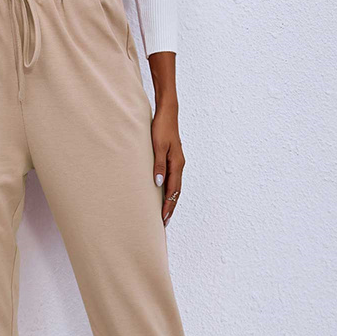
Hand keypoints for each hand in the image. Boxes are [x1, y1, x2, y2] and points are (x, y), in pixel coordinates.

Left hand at [152, 105, 185, 226]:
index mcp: (177, 164)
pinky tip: (164, 194)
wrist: (167, 113)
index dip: (168, 205)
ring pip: (175, 186)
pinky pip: (172, 179)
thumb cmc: (161, 128)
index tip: (163, 218)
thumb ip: (158, 165)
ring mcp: (177, 162)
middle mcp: (179, 165)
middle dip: (170, 207)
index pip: (173, 190)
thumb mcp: (157, 146)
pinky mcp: (173, 159)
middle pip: (176, 191)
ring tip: (164, 213)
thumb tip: (158, 184)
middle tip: (164, 222)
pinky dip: (169, 190)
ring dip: (170, 200)